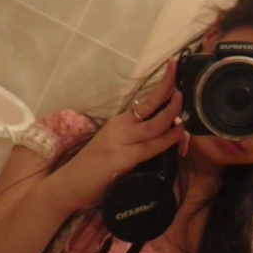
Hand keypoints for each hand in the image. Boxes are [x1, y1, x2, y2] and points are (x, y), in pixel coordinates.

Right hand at [45, 60, 186, 211]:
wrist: (68, 185)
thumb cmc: (91, 171)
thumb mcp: (114, 148)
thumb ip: (133, 142)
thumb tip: (161, 138)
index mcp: (118, 124)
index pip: (144, 102)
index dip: (161, 85)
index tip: (174, 68)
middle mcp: (119, 127)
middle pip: (149, 104)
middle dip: (167, 85)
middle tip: (179, 67)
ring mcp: (120, 142)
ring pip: (154, 124)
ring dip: (172, 111)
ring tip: (185, 98)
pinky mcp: (122, 158)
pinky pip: (150, 147)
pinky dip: (168, 139)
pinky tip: (179, 132)